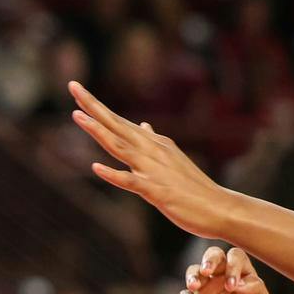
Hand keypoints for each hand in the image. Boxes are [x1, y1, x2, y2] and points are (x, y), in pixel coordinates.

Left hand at [69, 82, 237, 238]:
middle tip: (72, 86)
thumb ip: (154, 142)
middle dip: (93, 107)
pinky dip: (114, 174)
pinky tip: (96, 168)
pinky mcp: (156, 191)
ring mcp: (153, 170)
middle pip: (116, 125)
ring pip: (120, 147)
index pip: (119, 121)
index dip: (96, 106)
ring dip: (98, 132)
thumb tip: (143, 125)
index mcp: (153, 144)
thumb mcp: (172, 158)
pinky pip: (131, 182)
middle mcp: (152, 151)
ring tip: (77, 116)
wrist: (220, 208)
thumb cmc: (193, 186)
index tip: (76, 89)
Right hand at [178, 245, 277, 293]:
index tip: (233, 286)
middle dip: (210, 258)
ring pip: (194, 271)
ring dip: (193, 275)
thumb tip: (238, 279)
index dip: (233, 265)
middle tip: (209, 270)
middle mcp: (221, 282)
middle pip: (213, 255)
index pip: (236, 257)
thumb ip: (258, 291)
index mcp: (242, 279)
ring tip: (196, 286)